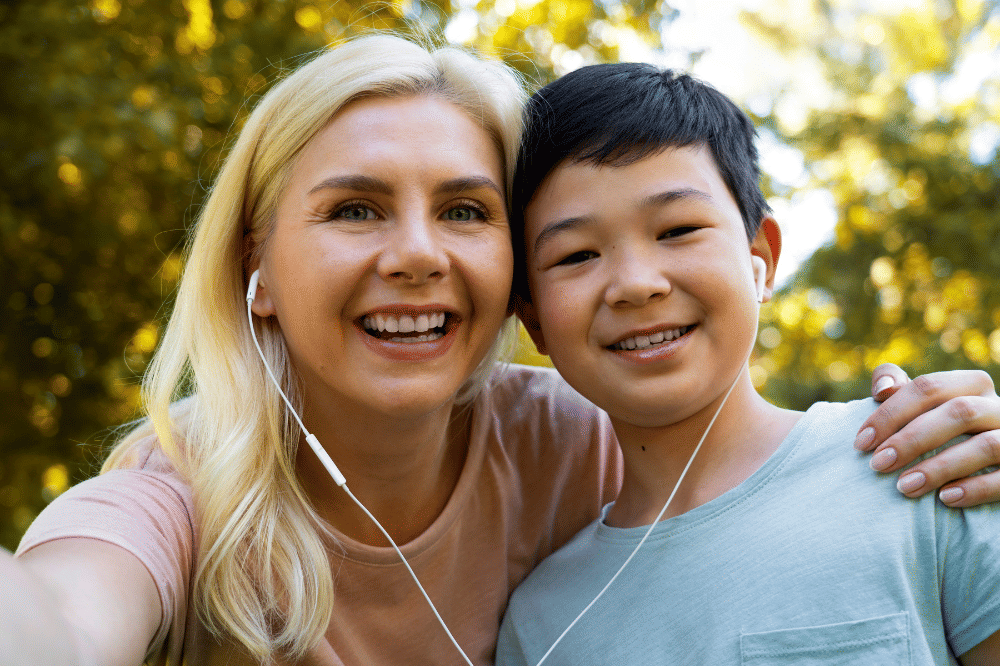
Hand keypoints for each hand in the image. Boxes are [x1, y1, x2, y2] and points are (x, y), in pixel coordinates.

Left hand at [854, 364, 999, 506]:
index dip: (891, 412)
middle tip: (877, 464)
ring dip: (940, 467)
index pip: (929, 387)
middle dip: (911, 439)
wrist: (987, 467)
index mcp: (971, 385)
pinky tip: (945, 499)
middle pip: (958, 412)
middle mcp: (998, 407)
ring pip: (986, 445)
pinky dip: (976, 489)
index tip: (860, 442)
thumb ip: (900, 391)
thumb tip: (883, 388)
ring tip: (904, 486)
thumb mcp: (923, 408)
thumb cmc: (942, 433)